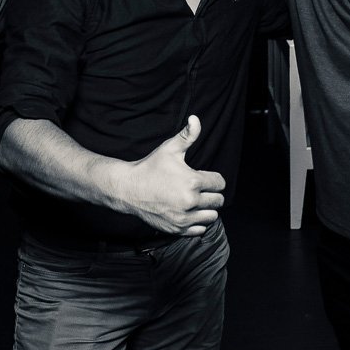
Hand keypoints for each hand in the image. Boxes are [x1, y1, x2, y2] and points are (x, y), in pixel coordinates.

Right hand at [125, 116, 224, 235]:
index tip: (204, 178)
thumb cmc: (150, 167)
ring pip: (212, 217)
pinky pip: (200, 230)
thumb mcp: (169, 148)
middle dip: (211, 194)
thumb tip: (196, 119)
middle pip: (218, 201)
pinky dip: (197, 223)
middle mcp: (190, 201)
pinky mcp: (177, 228)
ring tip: (195, 201)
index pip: (220, 183)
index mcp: (193, 182)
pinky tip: (189, 212)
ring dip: (207, 209)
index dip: (214, 179)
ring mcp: (184, 217)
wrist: (129, 189)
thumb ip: (187, 135)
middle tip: (199, 189)